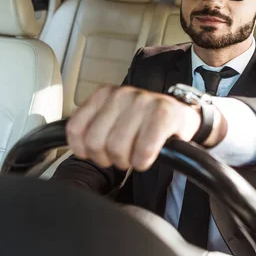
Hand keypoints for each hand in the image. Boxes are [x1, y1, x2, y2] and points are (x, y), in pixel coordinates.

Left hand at [66, 85, 225, 171]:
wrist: (180, 115)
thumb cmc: (142, 122)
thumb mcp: (112, 118)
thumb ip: (90, 128)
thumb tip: (76, 147)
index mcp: (103, 94)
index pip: (75, 130)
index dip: (83, 150)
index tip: (96, 153)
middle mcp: (121, 94)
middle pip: (95, 143)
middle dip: (107, 158)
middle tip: (120, 156)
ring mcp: (144, 101)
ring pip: (117, 148)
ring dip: (127, 161)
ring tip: (134, 155)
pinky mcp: (165, 113)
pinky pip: (143, 150)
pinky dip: (143, 161)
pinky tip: (148, 157)